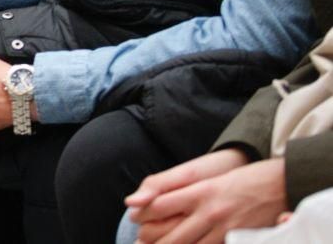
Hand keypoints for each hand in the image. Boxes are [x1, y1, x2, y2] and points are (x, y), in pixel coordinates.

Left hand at [131, 155, 285, 243]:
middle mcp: (209, 211)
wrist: (281, 184)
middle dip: (152, 241)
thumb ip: (178, 190)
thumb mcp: (208, 178)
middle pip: (172, 234)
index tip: (134, 217)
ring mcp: (225, 229)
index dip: (144, 214)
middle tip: (139, 242)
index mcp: (199, 191)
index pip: (161, 205)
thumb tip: (143, 202)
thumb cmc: (242, 178)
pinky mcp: (238, 239)